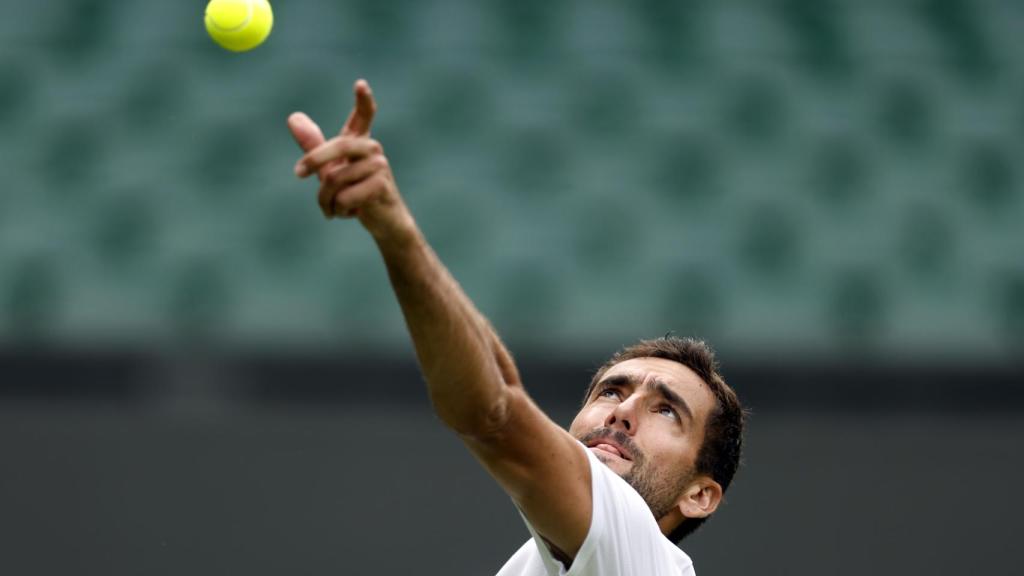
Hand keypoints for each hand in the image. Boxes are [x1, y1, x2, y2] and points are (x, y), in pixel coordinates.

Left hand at [288, 80, 406, 235]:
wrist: (384, 222)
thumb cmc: (356, 194)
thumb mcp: (331, 170)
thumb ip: (313, 145)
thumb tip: (293, 117)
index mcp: (360, 142)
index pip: (365, 115)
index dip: (363, 100)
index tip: (360, 84)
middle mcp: (373, 149)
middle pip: (338, 146)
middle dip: (314, 160)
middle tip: (298, 173)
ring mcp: (380, 166)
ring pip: (336, 179)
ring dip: (326, 199)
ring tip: (333, 209)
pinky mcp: (381, 186)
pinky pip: (345, 196)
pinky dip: (339, 210)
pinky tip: (350, 213)